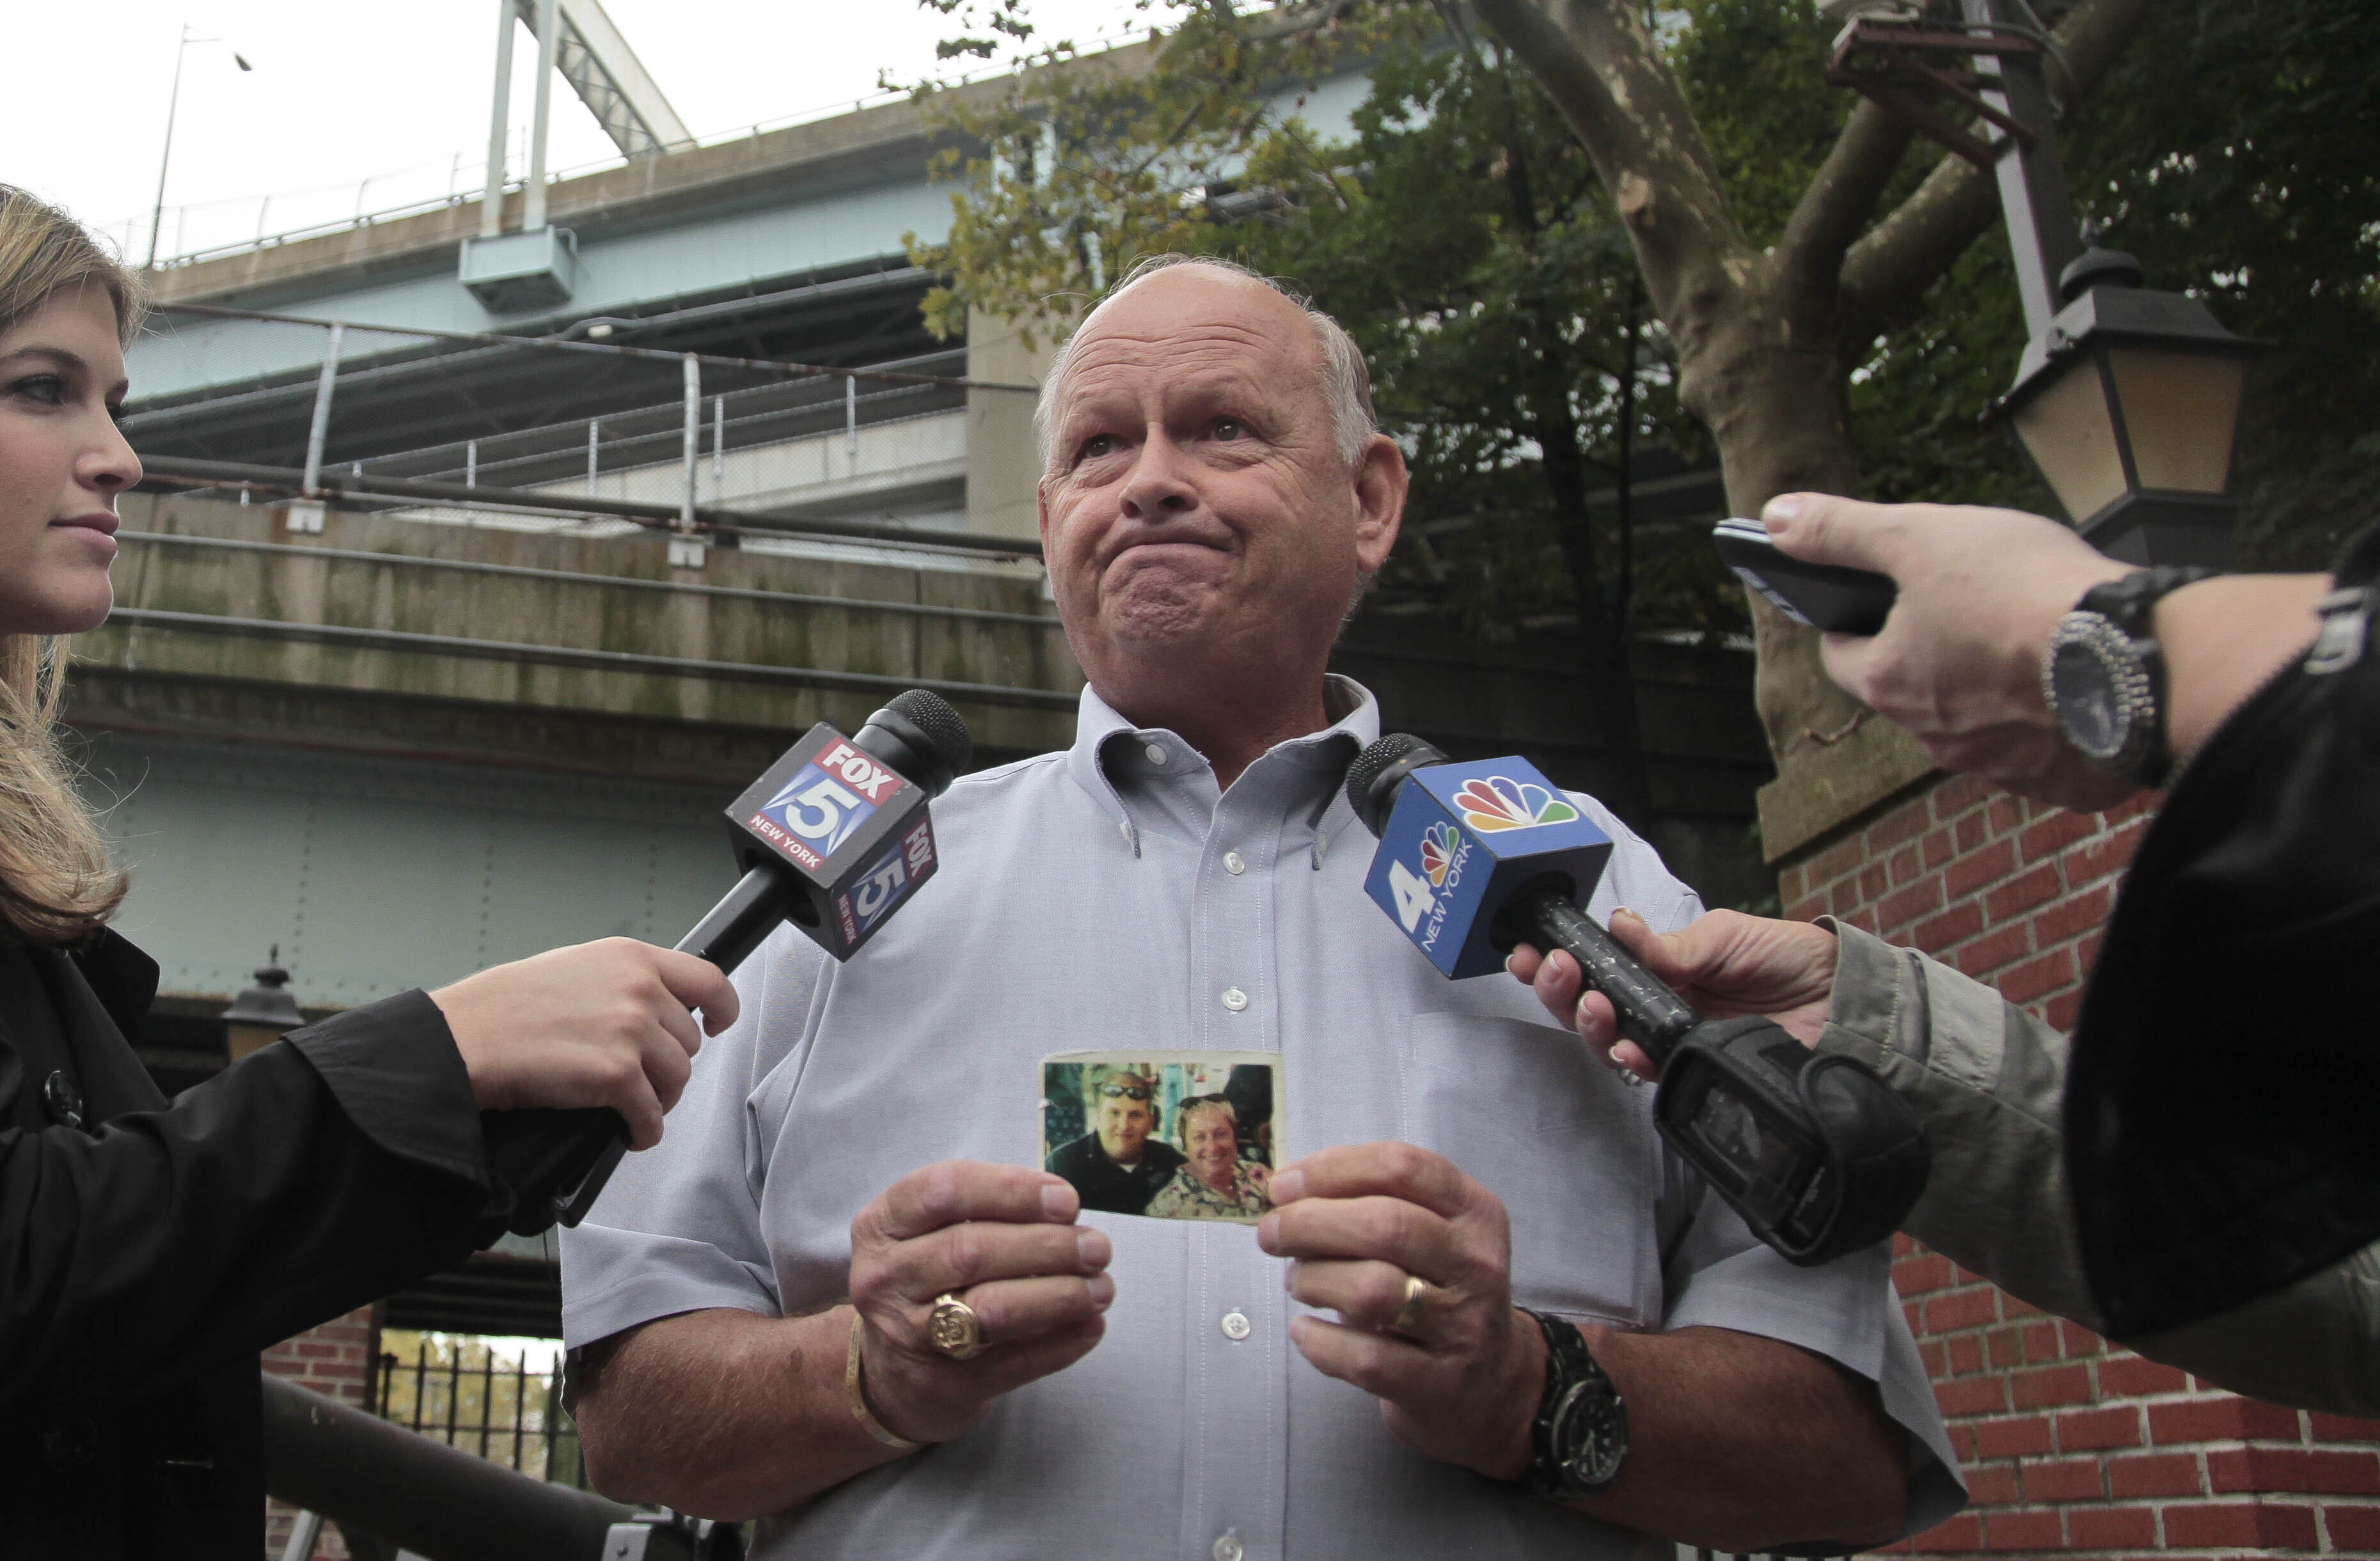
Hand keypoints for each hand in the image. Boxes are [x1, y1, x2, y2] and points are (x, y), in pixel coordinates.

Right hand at [431, 938, 739, 1148]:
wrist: (465, 1038)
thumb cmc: (505, 1008)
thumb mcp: (575, 968)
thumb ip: (622, 981)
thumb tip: (655, 1008)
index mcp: (630, 957)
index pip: (708, 978)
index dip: (723, 1007)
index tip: (719, 1023)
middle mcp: (638, 989)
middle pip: (687, 1040)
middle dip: (667, 1064)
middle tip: (638, 1077)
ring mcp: (630, 1031)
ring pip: (677, 1078)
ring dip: (658, 1099)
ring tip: (632, 1105)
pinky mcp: (616, 1075)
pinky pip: (651, 1114)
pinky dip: (643, 1130)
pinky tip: (629, 1132)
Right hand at [849, 1162, 1113, 1444]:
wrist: (889, 1374)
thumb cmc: (927, 1282)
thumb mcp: (930, 1232)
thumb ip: (986, 1211)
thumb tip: (1064, 1210)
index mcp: (882, 1226)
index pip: (945, 1190)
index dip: (1012, 1190)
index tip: (1067, 1200)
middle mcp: (885, 1279)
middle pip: (973, 1249)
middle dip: (1048, 1245)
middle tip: (1097, 1247)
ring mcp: (908, 1336)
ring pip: (993, 1307)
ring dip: (1059, 1294)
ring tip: (1101, 1287)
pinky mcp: (941, 1386)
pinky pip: (1012, 1363)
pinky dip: (1060, 1343)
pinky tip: (1090, 1326)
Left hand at [1258, 1142, 1539, 1479]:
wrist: (1489, 1384)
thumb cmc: (1435, 1292)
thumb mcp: (1427, 1234)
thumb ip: (1370, 1203)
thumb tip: (1285, 1191)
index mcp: (1474, 1212)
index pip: (1402, 1167)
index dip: (1331, 1169)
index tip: (1284, 1185)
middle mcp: (1475, 1264)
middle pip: (1385, 1224)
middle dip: (1310, 1222)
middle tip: (1272, 1233)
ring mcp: (1462, 1327)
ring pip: (1374, 1289)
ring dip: (1315, 1280)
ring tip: (1299, 1283)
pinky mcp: (1438, 1383)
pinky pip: (1365, 1357)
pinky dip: (1319, 1342)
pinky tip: (1306, 1332)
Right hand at [1507, 909, 1838, 1081]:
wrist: (1839, 998)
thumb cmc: (1785, 956)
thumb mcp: (1724, 935)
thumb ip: (1670, 945)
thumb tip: (1619, 927)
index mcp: (1656, 965)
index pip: (1593, 965)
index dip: (1557, 961)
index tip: (1532, 950)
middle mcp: (1654, 1003)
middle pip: (1586, 1005)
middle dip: (1561, 991)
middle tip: (1558, 971)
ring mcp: (1671, 1039)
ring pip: (1607, 1040)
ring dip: (1589, 1023)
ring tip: (1594, 1006)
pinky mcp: (1693, 1070)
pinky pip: (1649, 1072)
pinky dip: (1630, 1060)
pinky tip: (1624, 1047)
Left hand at [1762, 493, 2138, 810]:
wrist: (2136, 653)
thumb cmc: (2023, 590)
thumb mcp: (1920, 536)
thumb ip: (1843, 532)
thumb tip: (1776, 519)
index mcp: (1889, 685)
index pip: (1842, 654)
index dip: (1854, 620)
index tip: (1876, 597)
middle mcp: (1934, 741)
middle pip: (1911, 691)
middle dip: (1928, 653)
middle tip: (1970, 608)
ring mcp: (1999, 769)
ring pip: (1976, 725)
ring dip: (1989, 690)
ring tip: (2029, 641)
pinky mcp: (2062, 783)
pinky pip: (2043, 751)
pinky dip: (2050, 721)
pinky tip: (2074, 683)